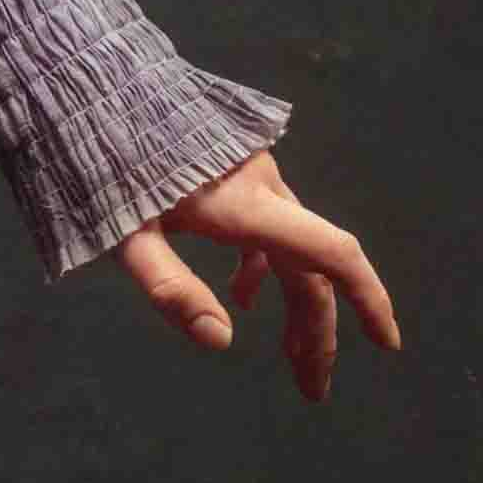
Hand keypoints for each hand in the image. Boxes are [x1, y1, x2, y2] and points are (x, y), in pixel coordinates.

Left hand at [114, 149, 399, 405]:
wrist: (95, 91)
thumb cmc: (107, 164)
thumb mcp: (128, 235)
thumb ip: (171, 287)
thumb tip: (221, 341)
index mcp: (247, 205)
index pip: (331, 254)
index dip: (368, 298)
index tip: (387, 343)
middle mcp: (263, 187)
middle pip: (310, 268)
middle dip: (318, 333)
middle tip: (312, 390)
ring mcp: (251, 175)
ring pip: (291, 249)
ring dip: (294, 305)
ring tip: (289, 359)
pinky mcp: (233, 171)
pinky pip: (267, 227)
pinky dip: (265, 269)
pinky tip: (245, 298)